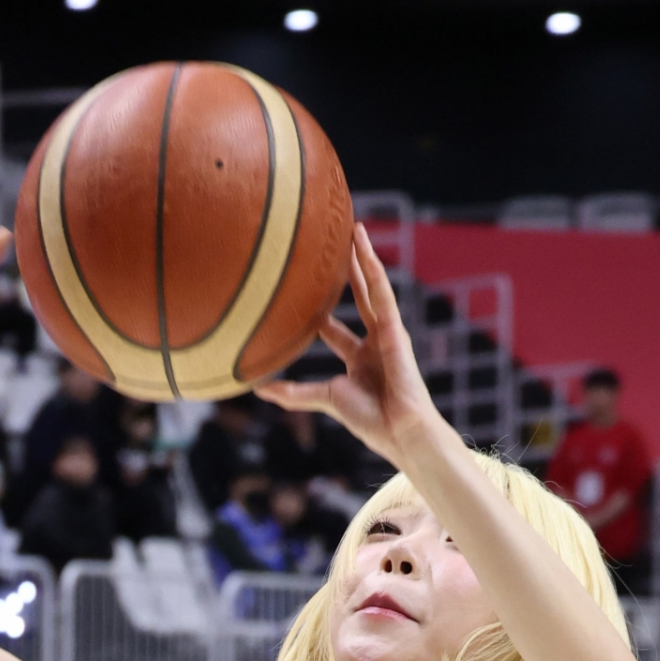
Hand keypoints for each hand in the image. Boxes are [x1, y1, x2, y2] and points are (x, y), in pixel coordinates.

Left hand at [257, 224, 439, 467]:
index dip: (319, 310)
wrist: (399, 430)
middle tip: (336, 243)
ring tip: (356, 229)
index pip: (333, 328)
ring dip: (364, 258)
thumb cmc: (370, 420)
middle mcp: (373, 342)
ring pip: (372, 288)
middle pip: (358, 298)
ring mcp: (386, 334)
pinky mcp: (395, 330)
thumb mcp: (324, 399)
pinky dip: (374, 273)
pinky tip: (365, 251)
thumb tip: (260, 390)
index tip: (302, 289)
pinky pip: (382, 295)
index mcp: (358, 360)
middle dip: (347, 272)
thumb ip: (294, 394)